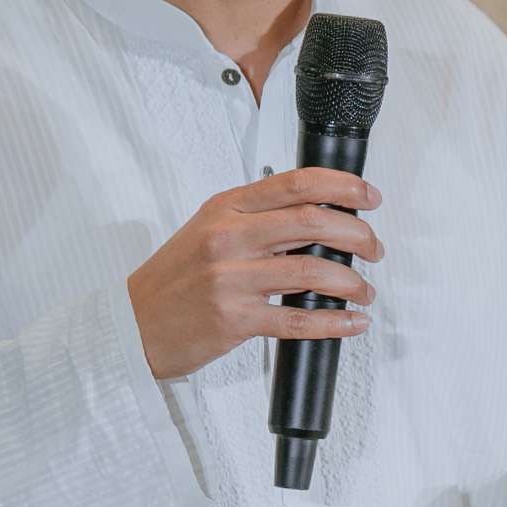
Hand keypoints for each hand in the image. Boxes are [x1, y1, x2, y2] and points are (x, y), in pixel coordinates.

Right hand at [125, 170, 382, 383]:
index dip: (344, 187)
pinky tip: (352, 322)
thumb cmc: (175, 279)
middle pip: (314, 221)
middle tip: (374, 250)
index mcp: (227, 208)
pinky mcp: (234, 319)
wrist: (132, 323)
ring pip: (313, 270)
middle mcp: (229, 237)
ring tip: (364, 291)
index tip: (370, 198)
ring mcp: (231, 278)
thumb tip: (320, 217)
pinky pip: (298, 319)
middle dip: (359, 235)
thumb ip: (258, 220)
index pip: (298, 183)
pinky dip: (335, 322)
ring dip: (353, 282)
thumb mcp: (208, 231)